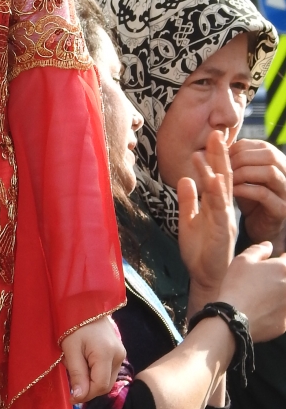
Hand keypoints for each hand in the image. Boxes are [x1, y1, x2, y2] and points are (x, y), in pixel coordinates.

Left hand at [61, 316, 124, 401]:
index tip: (70, 396)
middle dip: (88, 390)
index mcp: (106, 354)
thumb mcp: (70, 349)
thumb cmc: (73, 323)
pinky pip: (108, 372)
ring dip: (92, 383)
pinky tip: (84, 367)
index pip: (99, 386)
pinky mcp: (119, 353)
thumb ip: (76, 373)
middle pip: (105, 385)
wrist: (85, 304)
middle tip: (71, 384)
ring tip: (76, 372)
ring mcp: (120, 354)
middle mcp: (118, 356)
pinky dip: (96, 375)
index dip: (85, 395)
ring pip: (108, 380)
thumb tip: (79, 397)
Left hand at [177, 129, 236, 292]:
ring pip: (222, 189)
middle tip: (216, 132)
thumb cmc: (199, 251)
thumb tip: (185, 179)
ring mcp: (224, 218)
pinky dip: (216, 194)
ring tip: (213, 147)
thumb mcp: (188, 220)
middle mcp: (223, 208)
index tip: (210, 137)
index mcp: (215, 205)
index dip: (213, 157)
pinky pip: (220, 209)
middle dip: (219, 154)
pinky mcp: (222, 231)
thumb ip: (188, 200)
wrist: (205, 277)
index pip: (216, 176)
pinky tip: (212, 179)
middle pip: (222, 176)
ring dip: (217, 167)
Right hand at [217, 241, 285, 343]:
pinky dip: (274, 313)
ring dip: (277, 296)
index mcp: (283, 269)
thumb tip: (269, 245)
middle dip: (278, 279)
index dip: (280, 260)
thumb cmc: (237, 285)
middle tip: (263, 284)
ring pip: (284, 298)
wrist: (233, 318)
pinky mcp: (284, 324)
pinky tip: (260, 313)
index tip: (272, 265)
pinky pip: (282, 316)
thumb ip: (259, 250)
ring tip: (260, 299)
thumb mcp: (242, 260)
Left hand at [231, 138, 285, 254]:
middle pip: (268, 155)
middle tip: (222, 168)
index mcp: (277, 162)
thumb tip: (215, 143)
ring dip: (244, 173)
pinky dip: (245, 190)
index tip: (220, 157)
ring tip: (227, 180)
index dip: (238, 148)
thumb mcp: (243, 175)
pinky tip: (231, 192)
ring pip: (270, 172)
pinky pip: (264, 194)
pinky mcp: (281, 209)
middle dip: (241, 159)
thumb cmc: (250, 198)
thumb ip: (236, 160)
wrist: (261, 226)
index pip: (261, 145)